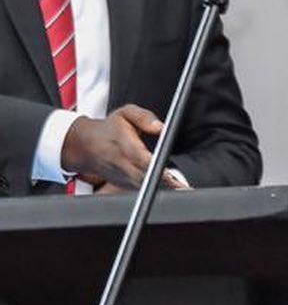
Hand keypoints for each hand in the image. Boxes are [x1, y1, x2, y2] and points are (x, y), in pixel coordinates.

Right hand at [61, 105, 177, 190]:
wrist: (84, 146)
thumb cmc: (109, 128)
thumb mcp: (125, 113)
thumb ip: (144, 117)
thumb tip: (160, 127)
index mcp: (124, 146)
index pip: (142, 160)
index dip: (155, 168)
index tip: (170, 174)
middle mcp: (122, 165)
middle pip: (144, 177)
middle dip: (165, 183)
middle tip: (185, 187)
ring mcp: (121, 177)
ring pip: (143, 186)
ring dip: (162, 189)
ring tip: (183, 190)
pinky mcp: (122, 184)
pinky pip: (140, 189)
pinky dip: (155, 190)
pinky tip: (172, 189)